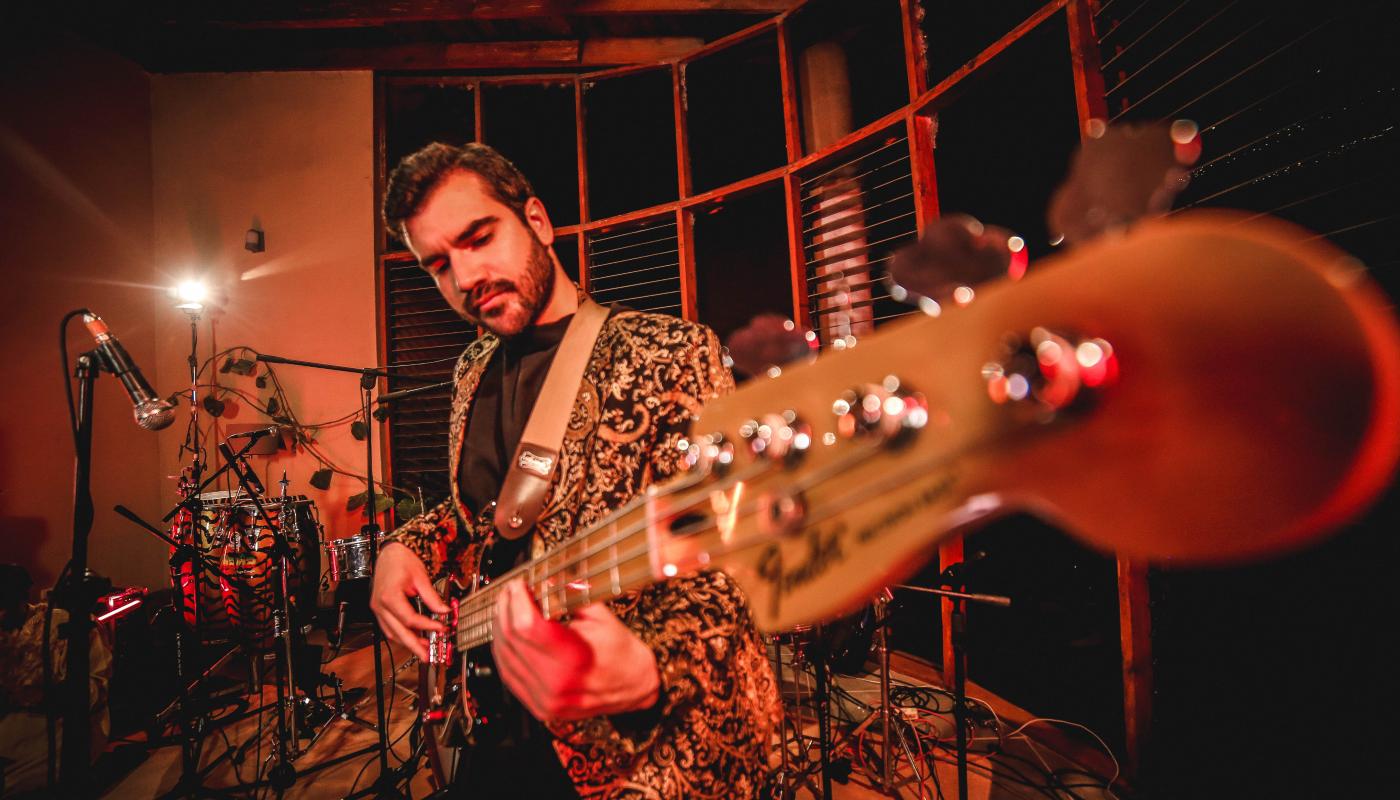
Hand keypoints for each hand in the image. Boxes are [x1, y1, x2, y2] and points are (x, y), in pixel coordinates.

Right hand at [370, 542, 448, 660]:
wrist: (389, 553)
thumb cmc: (402, 561)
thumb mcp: (421, 577)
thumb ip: (432, 597)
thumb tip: (444, 611)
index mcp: (389, 596)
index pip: (410, 619)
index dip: (427, 626)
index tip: (441, 629)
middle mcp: (380, 605)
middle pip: (398, 632)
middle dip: (414, 646)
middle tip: (427, 656)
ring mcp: (377, 609)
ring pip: (391, 633)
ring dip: (407, 643)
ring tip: (423, 649)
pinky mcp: (379, 609)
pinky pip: (388, 628)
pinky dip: (400, 635)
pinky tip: (413, 638)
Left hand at [492, 578, 659, 721]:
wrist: (632, 686)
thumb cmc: (620, 651)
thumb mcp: (600, 615)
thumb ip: (569, 595)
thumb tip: (544, 578)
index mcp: (576, 658)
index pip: (527, 626)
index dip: (517, 601)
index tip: (518, 585)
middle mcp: (558, 684)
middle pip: (512, 639)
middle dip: (506, 609)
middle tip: (511, 592)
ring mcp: (547, 700)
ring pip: (504, 657)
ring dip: (500, 628)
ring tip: (507, 609)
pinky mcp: (540, 708)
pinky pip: (508, 675)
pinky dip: (504, 651)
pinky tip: (508, 634)